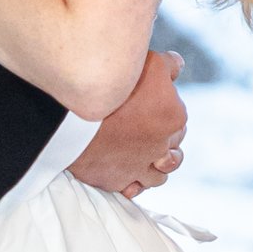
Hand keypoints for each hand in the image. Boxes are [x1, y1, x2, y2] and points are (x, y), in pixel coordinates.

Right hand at [72, 51, 187, 196]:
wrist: (73, 113)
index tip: (153, 110)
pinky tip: (128, 172)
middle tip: (146, 131)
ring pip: (159, 176)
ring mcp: (139, 167)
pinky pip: (133, 189)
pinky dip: (134, 183)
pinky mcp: (116, 181)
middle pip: (173, 151)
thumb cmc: (113, 85)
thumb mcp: (148, 62)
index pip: (180, 121)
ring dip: (154, 167)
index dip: (167, 115)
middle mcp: (161, 147)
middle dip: (165, 143)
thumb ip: (168, 65)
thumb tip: (178, 65)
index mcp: (174, 118)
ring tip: (142, 156)